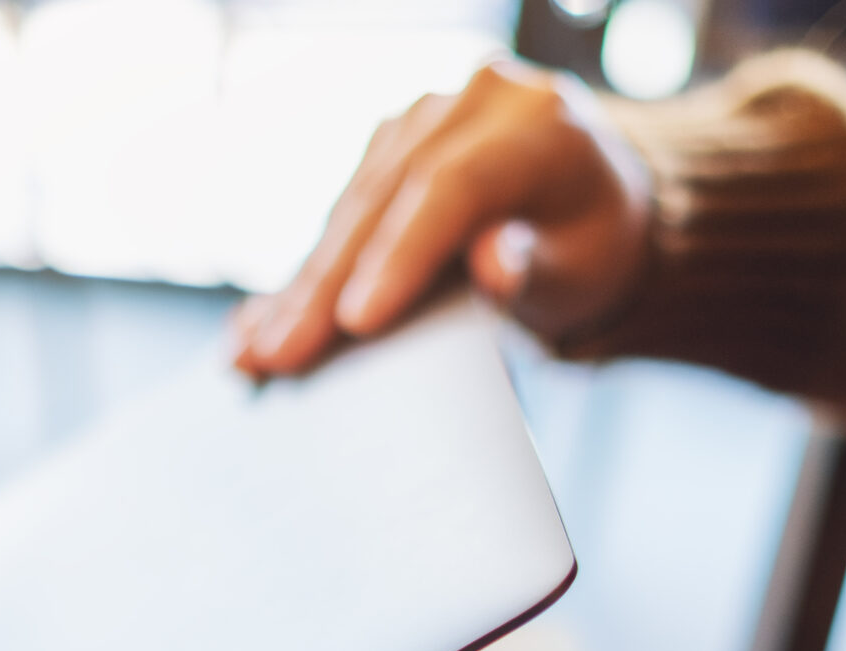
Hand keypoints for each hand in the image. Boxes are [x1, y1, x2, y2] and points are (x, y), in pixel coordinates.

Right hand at [232, 62, 652, 378]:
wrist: (590, 206)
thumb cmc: (589, 248)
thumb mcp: (580, 271)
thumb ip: (534, 267)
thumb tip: (495, 270)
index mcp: (540, 125)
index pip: (456, 186)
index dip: (401, 254)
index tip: (356, 322)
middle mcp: (477, 101)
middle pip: (388, 198)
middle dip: (327, 287)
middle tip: (279, 355)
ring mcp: (426, 115)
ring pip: (353, 206)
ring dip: (301, 285)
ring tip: (255, 351)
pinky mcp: (391, 141)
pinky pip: (343, 208)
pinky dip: (306, 272)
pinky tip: (259, 321)